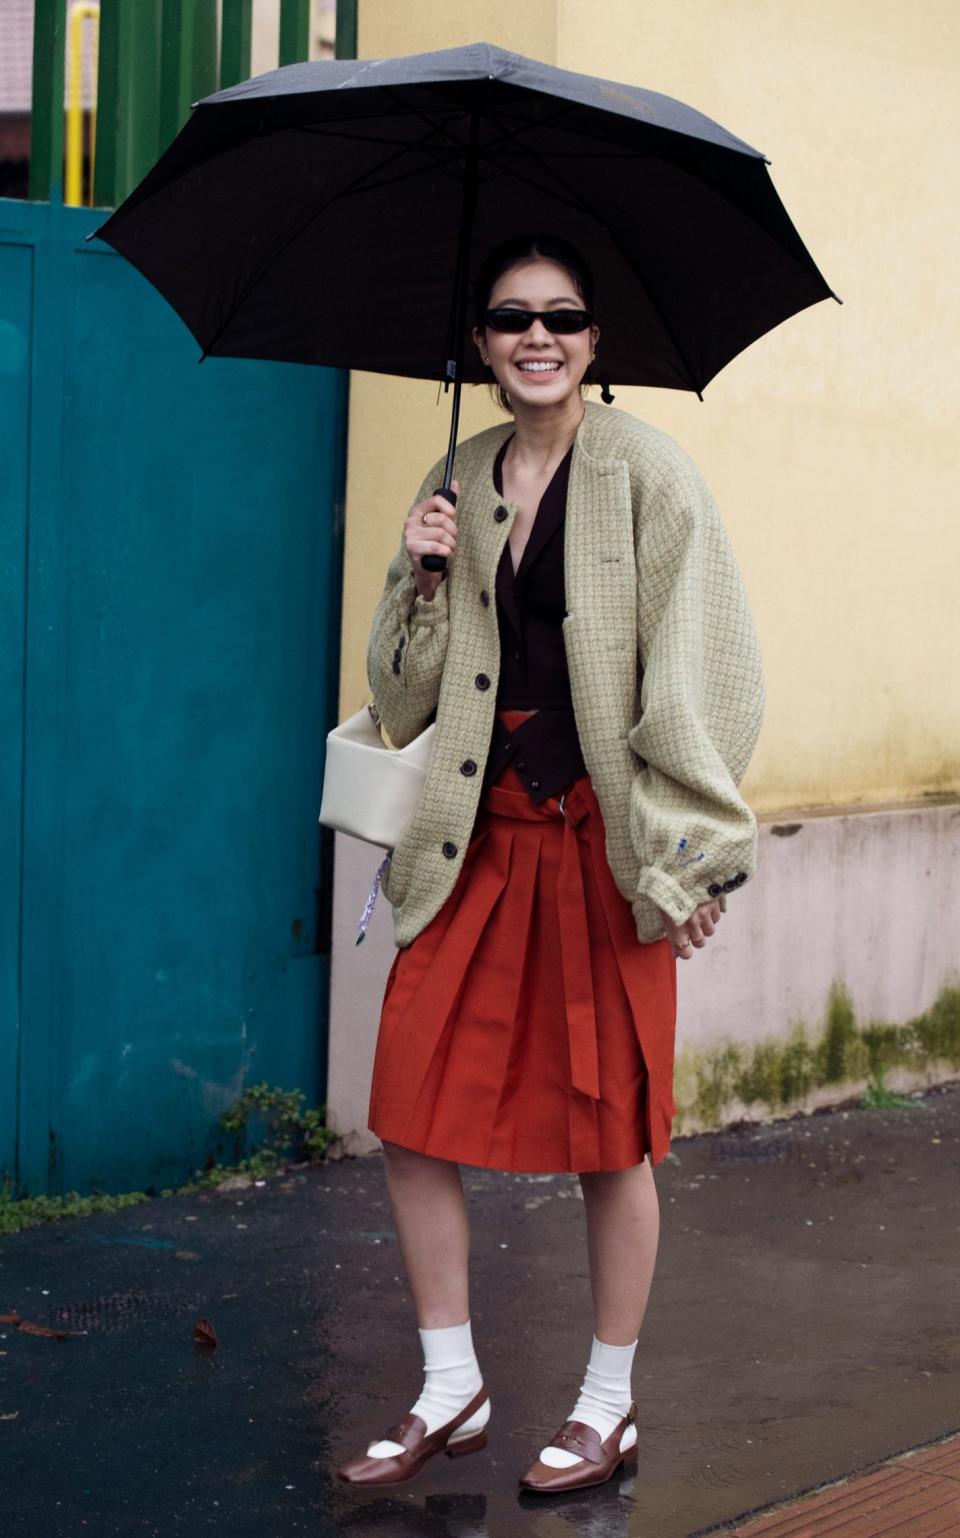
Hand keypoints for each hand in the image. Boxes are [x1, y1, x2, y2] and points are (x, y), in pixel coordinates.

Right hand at [404, 479, 458, 598]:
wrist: (427, 567)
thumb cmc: (436, 542)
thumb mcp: (444, 521)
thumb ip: (449, 502)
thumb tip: (455, 483)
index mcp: (418, 510)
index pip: (436, 499)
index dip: (450, 509)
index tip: (454, 518)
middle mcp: (411, 520)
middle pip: (441, 519)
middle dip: (453, 531)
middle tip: (453, 539)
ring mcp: (410, 534)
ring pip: (440, 534)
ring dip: (452, 544)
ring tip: (451, 548)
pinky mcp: (412, 548)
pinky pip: (435, 547)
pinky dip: (447, 552)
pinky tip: (447, 555)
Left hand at [660, 899, 721, 958]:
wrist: (680, 868)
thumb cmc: (669, 894)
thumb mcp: (664, 914)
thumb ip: (671, 935)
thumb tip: (676, 955)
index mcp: (676, 926)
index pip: (685, 952)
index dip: (685, 952)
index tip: (685, 948)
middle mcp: (691, 922)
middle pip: (699, 943)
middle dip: (695, 937)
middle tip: (689, 925)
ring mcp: (704, 913)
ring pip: (709, 932)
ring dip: (704, 926)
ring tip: (696, 914)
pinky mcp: (714, 904)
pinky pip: (716, 918)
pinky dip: (711, 915)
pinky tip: (702, 906)